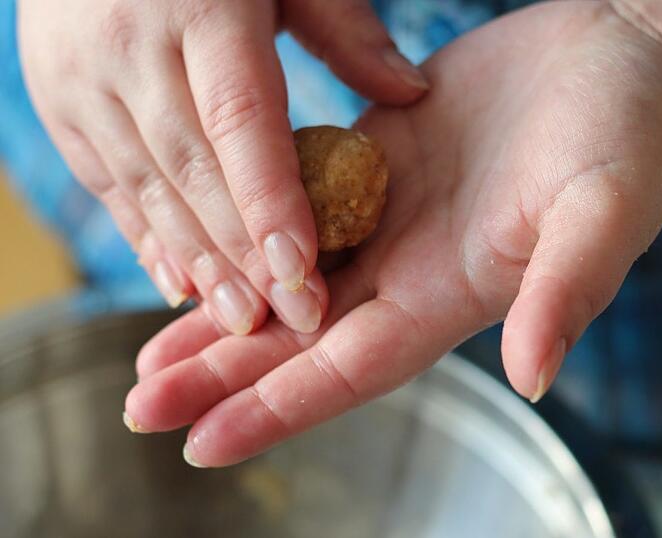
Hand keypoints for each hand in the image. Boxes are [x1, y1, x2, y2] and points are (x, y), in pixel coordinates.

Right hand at [18, 0, 427, 334]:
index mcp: (202, 8)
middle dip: (240, 256)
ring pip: (147, 187)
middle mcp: (131, 49)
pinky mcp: (58, 100)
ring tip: (240, 320)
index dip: (271, 204)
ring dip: (196, 261)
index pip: (239, 124)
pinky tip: (180, 283)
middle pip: (193, 171)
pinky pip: (107, 183)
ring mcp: (83, 78)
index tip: (303, 273)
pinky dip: (146, 236)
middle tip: (285, 321)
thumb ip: (346, 31)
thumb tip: (412, 94)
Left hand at [124, 1, 661, 465]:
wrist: (640, 57)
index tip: (200, 444)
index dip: (278, 407)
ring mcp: (400, 210)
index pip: (351, 367)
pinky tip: (211, 241)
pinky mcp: (390, 153)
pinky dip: (254, 228)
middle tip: (140, 405)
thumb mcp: (606, 212)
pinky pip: (306, 200)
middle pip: (303, 337)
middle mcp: (417, 262)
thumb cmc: (638, 135)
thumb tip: (535, 375)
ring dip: (225, 313)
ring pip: (293, 278)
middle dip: (224, 376)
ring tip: (154, 351)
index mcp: (457, 287)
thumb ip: (568, 292)